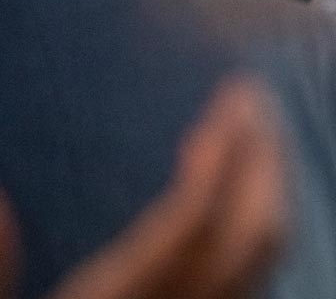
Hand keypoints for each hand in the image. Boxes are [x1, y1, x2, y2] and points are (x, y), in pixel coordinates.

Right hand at [0, 79, 289, 298]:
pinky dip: (258, 229)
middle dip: (262, 161)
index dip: (220, 161)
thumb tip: (0, 202)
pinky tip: (239, 200)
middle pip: (252, 238)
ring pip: (264, 261)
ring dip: (269, 189)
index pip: (191, 231)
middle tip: (250, 96)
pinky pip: (252, 283)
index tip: (228, 102)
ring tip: (252, 132)